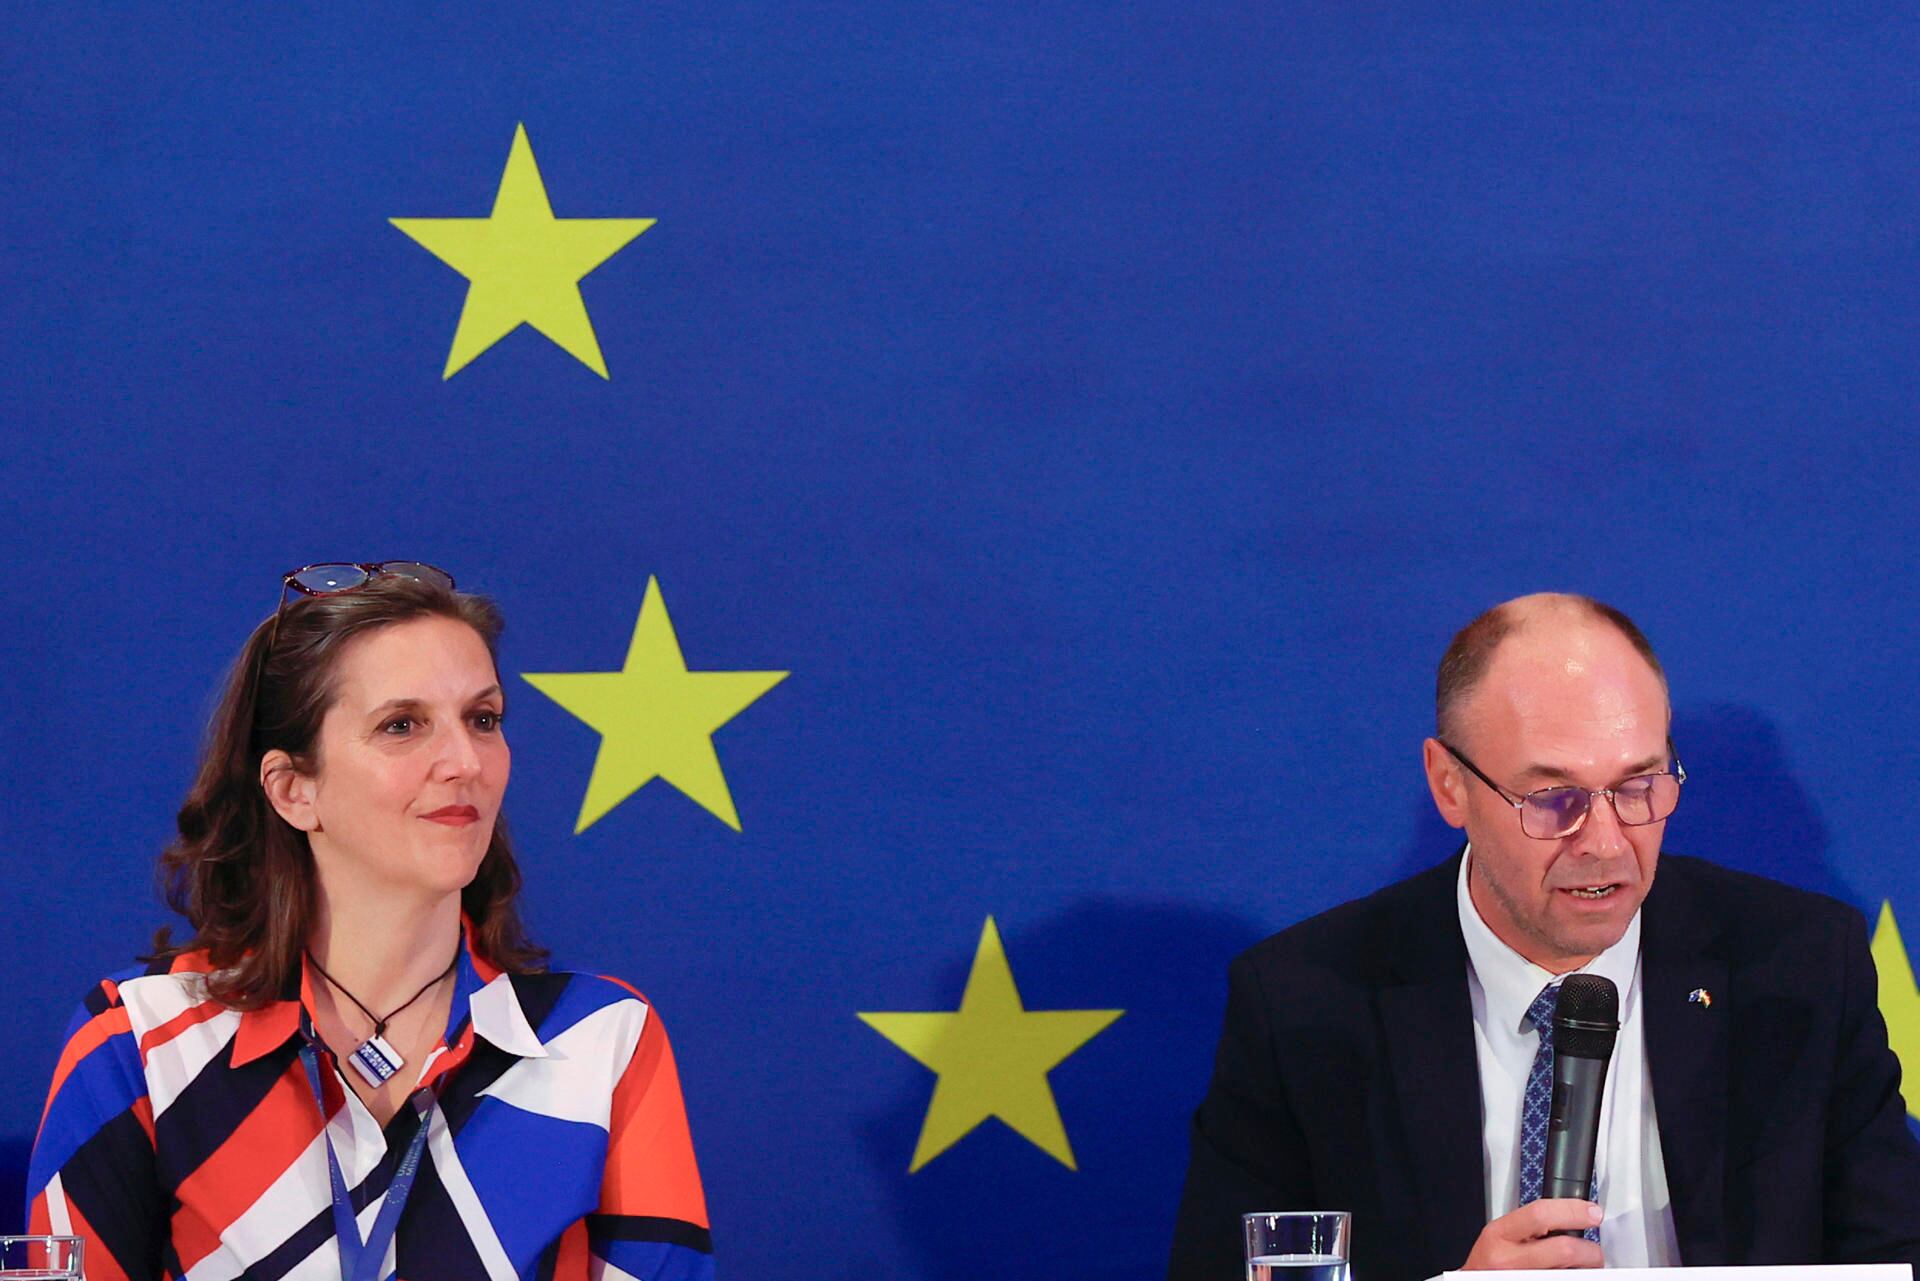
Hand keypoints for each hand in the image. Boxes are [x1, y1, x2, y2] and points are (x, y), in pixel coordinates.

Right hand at [1459, 1199, 1603, 1269]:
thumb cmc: (1489, 1262)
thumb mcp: (1500, 1234)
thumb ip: (1528, 1224)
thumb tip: (1570, 1216)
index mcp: (1500, 1234)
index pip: (1540, 1214)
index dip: (1572, 1211)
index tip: (1592, 1213)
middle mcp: (1509, 1259)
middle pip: (1564, 1250)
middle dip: (1590, 1251)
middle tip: (1594, 1251)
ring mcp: (1523, 1278)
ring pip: (1570, 1273)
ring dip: (1586, 1269)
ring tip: (1584, 1266)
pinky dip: (1574, 1276)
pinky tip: (1569, 1273)